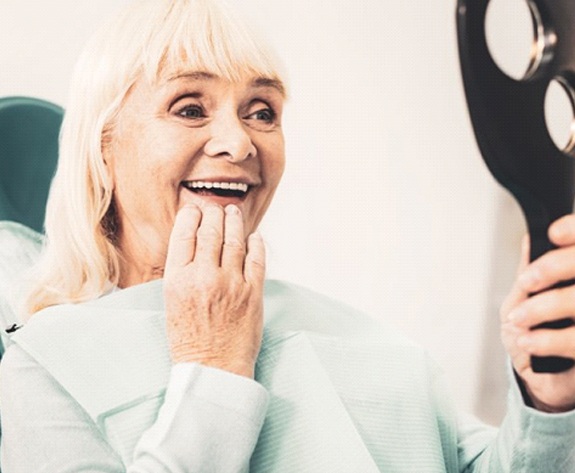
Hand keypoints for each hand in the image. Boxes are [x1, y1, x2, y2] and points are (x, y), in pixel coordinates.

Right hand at [163, 203, 265, 377]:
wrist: (212, 369)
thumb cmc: (189, 340)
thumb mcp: (171, 303)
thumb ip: (181, 272)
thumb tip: (194, 242)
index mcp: (177, 280)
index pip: (184, 234)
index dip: (191, 216)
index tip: (195, 209)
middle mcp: (203, 277)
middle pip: (211, 231)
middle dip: (213, 213)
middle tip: (216, 208)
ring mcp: (230, 284)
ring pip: (234, 240)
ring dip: (235, 222)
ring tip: (234, 213)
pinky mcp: (252, 293)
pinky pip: (256, 258)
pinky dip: (256, 243)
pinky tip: (254, 236)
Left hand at [501, 215, 574, 411]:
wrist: (538, 381)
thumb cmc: (532, 334)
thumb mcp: (522, 300)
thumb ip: (529, 271)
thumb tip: (531, 239)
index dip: (574, 233)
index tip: (553, 234)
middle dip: (554, 267)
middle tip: (528, 282)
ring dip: (545, 307)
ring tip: (520, 321)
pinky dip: (548, 339)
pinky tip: (529, 342)